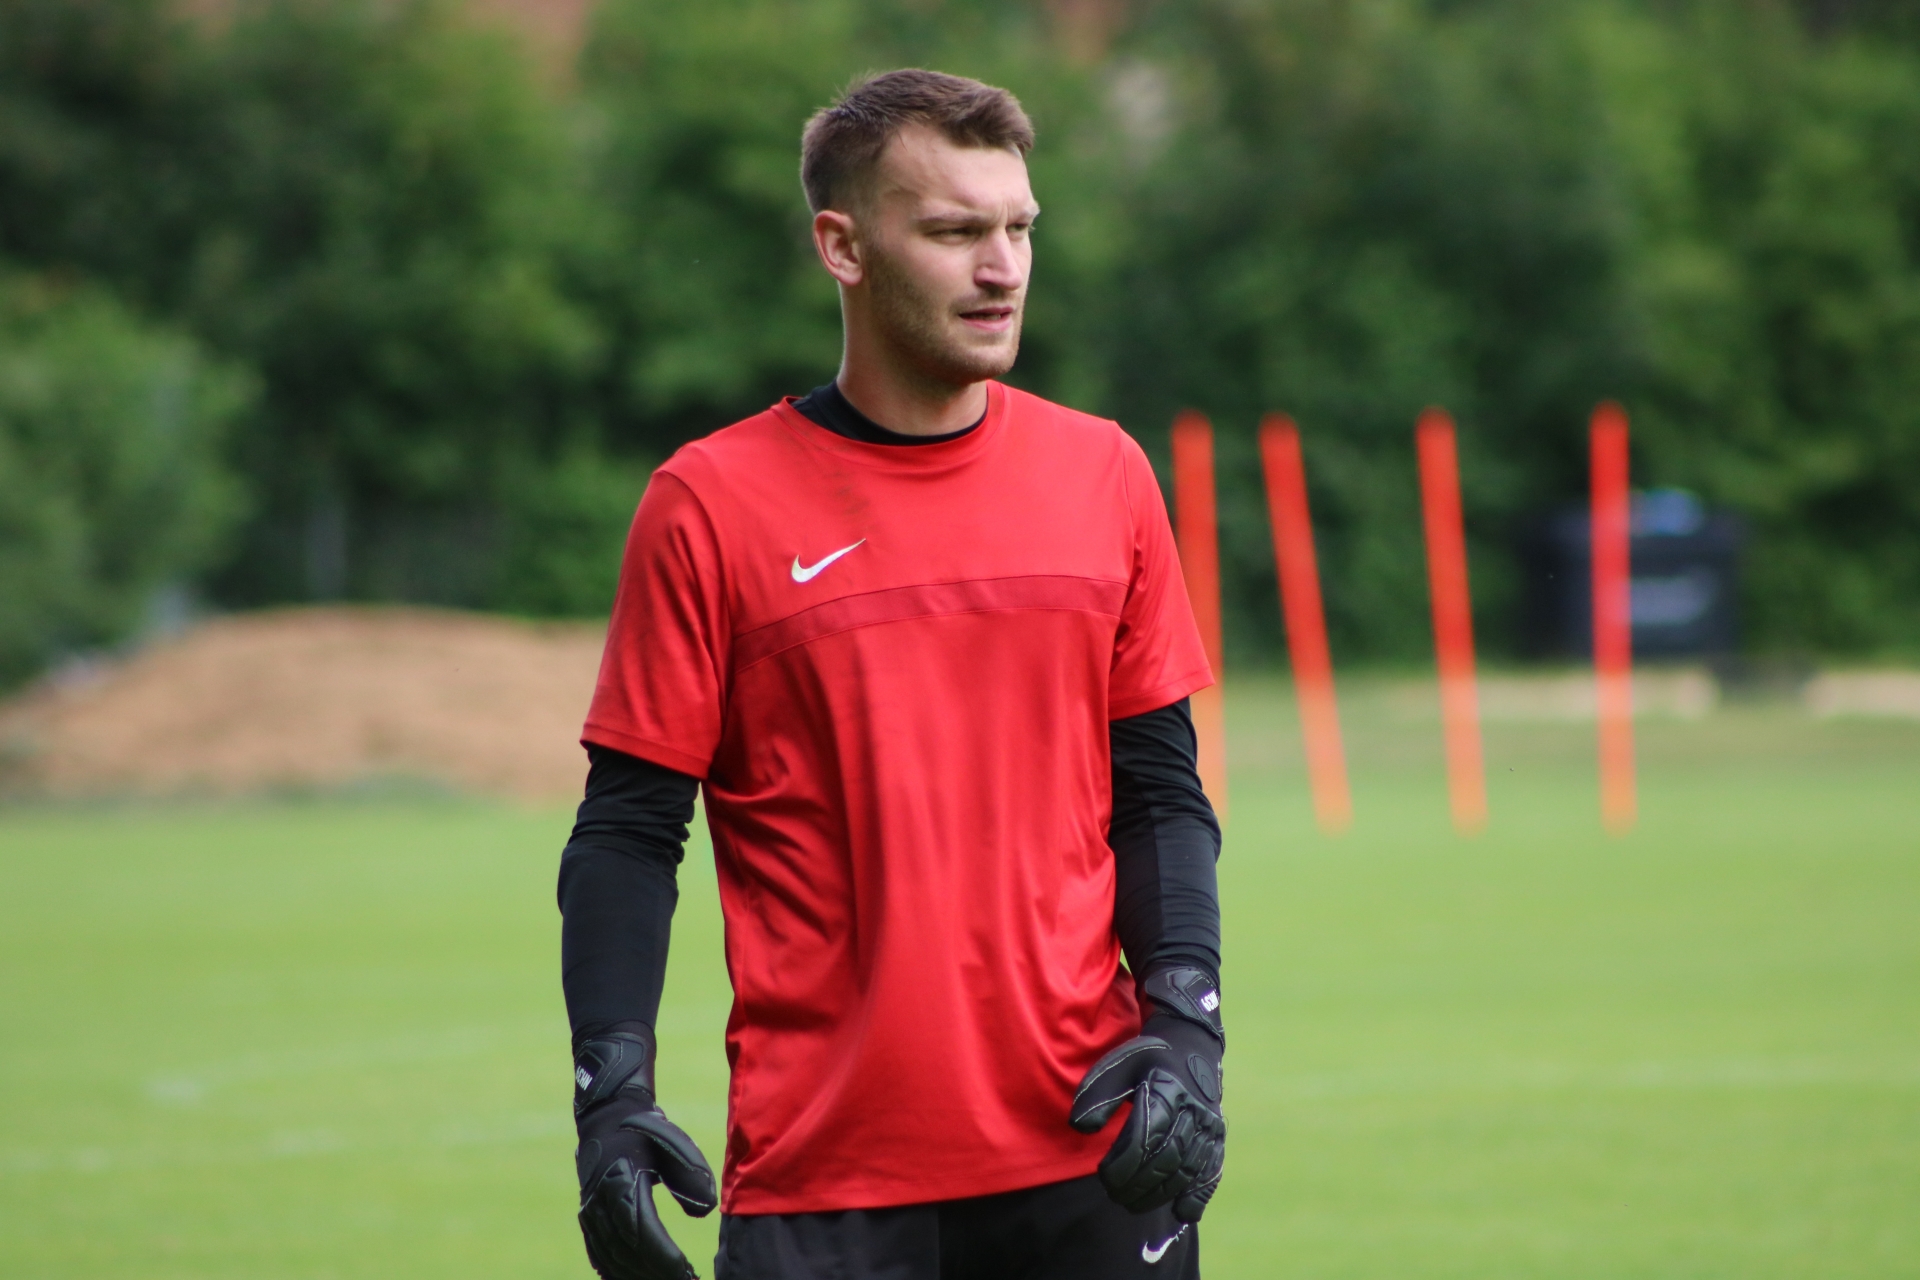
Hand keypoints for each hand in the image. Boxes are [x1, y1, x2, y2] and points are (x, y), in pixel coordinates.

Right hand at [573, 1028, 717, 1279]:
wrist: (607, 1116)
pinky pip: (598, 1252)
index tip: (687, 1271)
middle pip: (628, 1252)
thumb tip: (704, 1210)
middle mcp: (601, 1203)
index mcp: (622, 1184)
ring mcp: (590, 1211)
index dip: (665, 1258)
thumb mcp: (675, 1145)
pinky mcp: (588, 1215)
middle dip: (656, 1272)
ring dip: (637, 1275)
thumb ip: (691, 1177)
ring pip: (611, 1257)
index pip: (644, 1233)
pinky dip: (614, 1270)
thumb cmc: (647, 1130)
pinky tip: (631, 1278)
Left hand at [1069, 967, 1224, 1222]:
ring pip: (1187, 1170)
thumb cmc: (1147, 1058)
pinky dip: (1198, 1196)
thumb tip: (1081, 1128)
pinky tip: (1181, 1211)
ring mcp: (1209, 1127)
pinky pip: (1212, 1173)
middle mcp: (1193, 1111)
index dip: (1123, 1164)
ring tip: (1133, 1203)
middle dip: (1138, 1184)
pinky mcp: (1218, 1139)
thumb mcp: (1118, 1065)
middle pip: (1166, 1159)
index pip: (1145, 1137)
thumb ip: (1097, 1096)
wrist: (1193, 1045)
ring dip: (1160, 1193)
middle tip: (1115, 1194)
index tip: (1103, 1174)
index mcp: (1166, 1090)